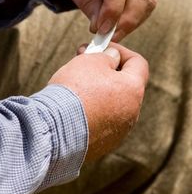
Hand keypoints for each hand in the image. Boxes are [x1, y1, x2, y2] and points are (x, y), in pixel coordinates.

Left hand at [45, 0, 156, 40]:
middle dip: (128, 19)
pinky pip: (147, 0)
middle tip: (110, 37)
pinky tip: (120, 26)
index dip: (112, 10)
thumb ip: (88, 1)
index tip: (101, 30)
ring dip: (134, 20)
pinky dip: (136, 16)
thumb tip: (102, 28)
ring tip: (114, 35)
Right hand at [48, 43, 148, 159]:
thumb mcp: (91, 61)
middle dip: (107, 71)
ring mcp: (118, 131)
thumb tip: (113, 58)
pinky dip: (93, 111)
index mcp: (133, 90)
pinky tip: (75, 107)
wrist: (54, 129)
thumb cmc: (74, 91)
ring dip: (99, 91)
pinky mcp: (104, 144)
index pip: (138, 63)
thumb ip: (107, 56)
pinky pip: (102, 121)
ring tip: (77, 85)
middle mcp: (131, 113)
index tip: (106, 48)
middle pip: (124, 84)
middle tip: (87, 62)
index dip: (122, 52)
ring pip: (113, 104)